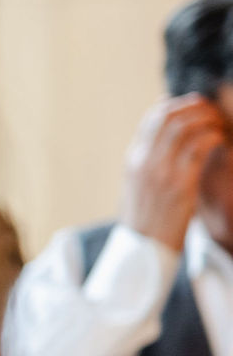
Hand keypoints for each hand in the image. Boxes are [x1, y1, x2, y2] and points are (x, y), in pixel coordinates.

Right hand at [120, 95, 228, 251]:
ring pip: (186, 127)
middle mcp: (144, 162)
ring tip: (220, 127)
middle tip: (213, 113)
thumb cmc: (145, 220)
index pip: (152, 119)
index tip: (194, 107)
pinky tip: (221, 143)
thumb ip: (147, 164)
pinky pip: (200, 147)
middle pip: (170, 117)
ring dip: (208, 120)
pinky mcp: (180, 185)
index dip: (177, 105)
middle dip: (195, 107)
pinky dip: (214, 138)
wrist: (142, 250)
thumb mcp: (136, 188)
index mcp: (133, 160)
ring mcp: (161, 172)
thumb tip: (160, 146)